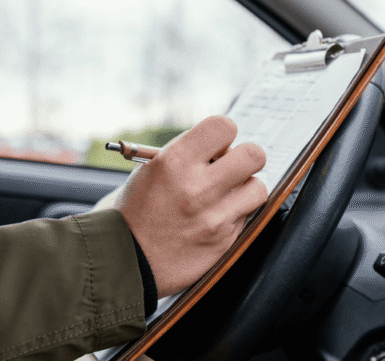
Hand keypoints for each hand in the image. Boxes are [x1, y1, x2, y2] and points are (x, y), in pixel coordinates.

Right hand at [114, 116, 267, 296]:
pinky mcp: (223, 241)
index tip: (218, 144)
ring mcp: (213, 217)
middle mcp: (197, 188)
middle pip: (253, 154)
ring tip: (227, 194)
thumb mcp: (150, 170)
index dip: (224, 134)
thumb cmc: (137, 209)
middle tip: (231, 167)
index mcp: (174, 162)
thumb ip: (187, 154)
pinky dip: (235, 214)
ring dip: (245, 188)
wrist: (126, 258)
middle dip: (245, 158)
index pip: (223, 127)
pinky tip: (215, 217)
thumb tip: (222, 145)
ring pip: (257, 187)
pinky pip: (247, 216)